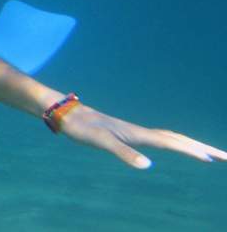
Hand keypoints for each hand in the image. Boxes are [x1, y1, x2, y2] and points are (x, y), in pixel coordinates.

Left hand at [59, 104, 226, 168]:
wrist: (66, 112)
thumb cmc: (82, 127)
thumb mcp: (101, 142)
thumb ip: (123, 153)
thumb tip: (148, 165)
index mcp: (139, 134)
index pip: (174, 143)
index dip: (193, 151)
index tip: (214, 159)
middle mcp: (141, 132)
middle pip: (180, 139)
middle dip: (204, 148)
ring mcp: (135, 132)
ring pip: (172, 138)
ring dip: (192, 145)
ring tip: (210, 154)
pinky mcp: (127, 133)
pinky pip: (161, 139)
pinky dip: (175, 143)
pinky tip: (173, 145)